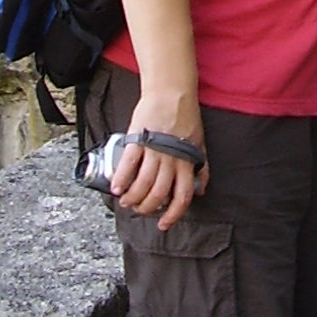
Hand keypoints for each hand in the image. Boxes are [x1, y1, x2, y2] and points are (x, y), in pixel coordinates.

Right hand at [111, 95, 207, 231]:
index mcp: (187, 162)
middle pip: (158, 194)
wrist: (171, 92)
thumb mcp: (199, 143)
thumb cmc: (186, 117)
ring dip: (132, 197)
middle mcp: (172, 159)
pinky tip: (115, 187)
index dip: (172, 214)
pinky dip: (120, 180)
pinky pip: (128, 165)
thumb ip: (200, 167)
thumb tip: (200, 190)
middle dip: (147, 207)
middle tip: (139, 210)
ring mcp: (154, 150)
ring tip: (126, 201)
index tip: (163, 224)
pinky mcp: (138, 139)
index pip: (182, 196)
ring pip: (142, 184)